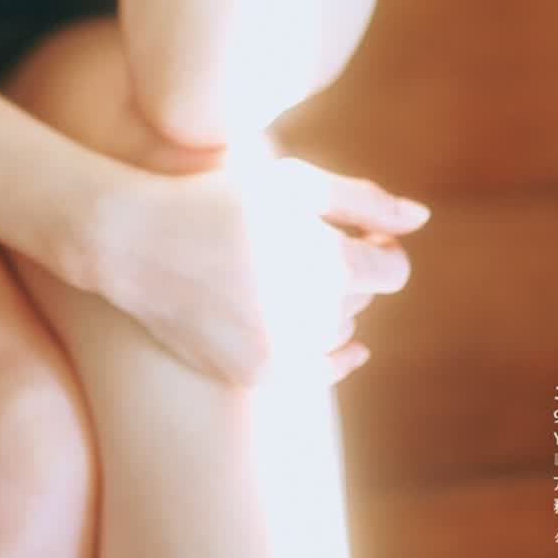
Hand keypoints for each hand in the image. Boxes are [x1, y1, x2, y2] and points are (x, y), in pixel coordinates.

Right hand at [100, 146, 429, 386]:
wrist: (136, 241)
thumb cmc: (219, 197)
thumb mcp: (295, 184)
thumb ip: (365, 201)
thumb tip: (422, 220)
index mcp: (331, 266)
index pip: (393, 270)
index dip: (380, 245)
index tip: (359, 231)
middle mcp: (312, 319)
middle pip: (363, 299)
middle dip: (348, 270)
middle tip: (307, 241)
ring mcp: (282, 353)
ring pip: (337, 333)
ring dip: (326, 305)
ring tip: (281, 270)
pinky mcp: (253, 374)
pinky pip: (311, 370)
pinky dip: (318, 351)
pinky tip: (310, 329)